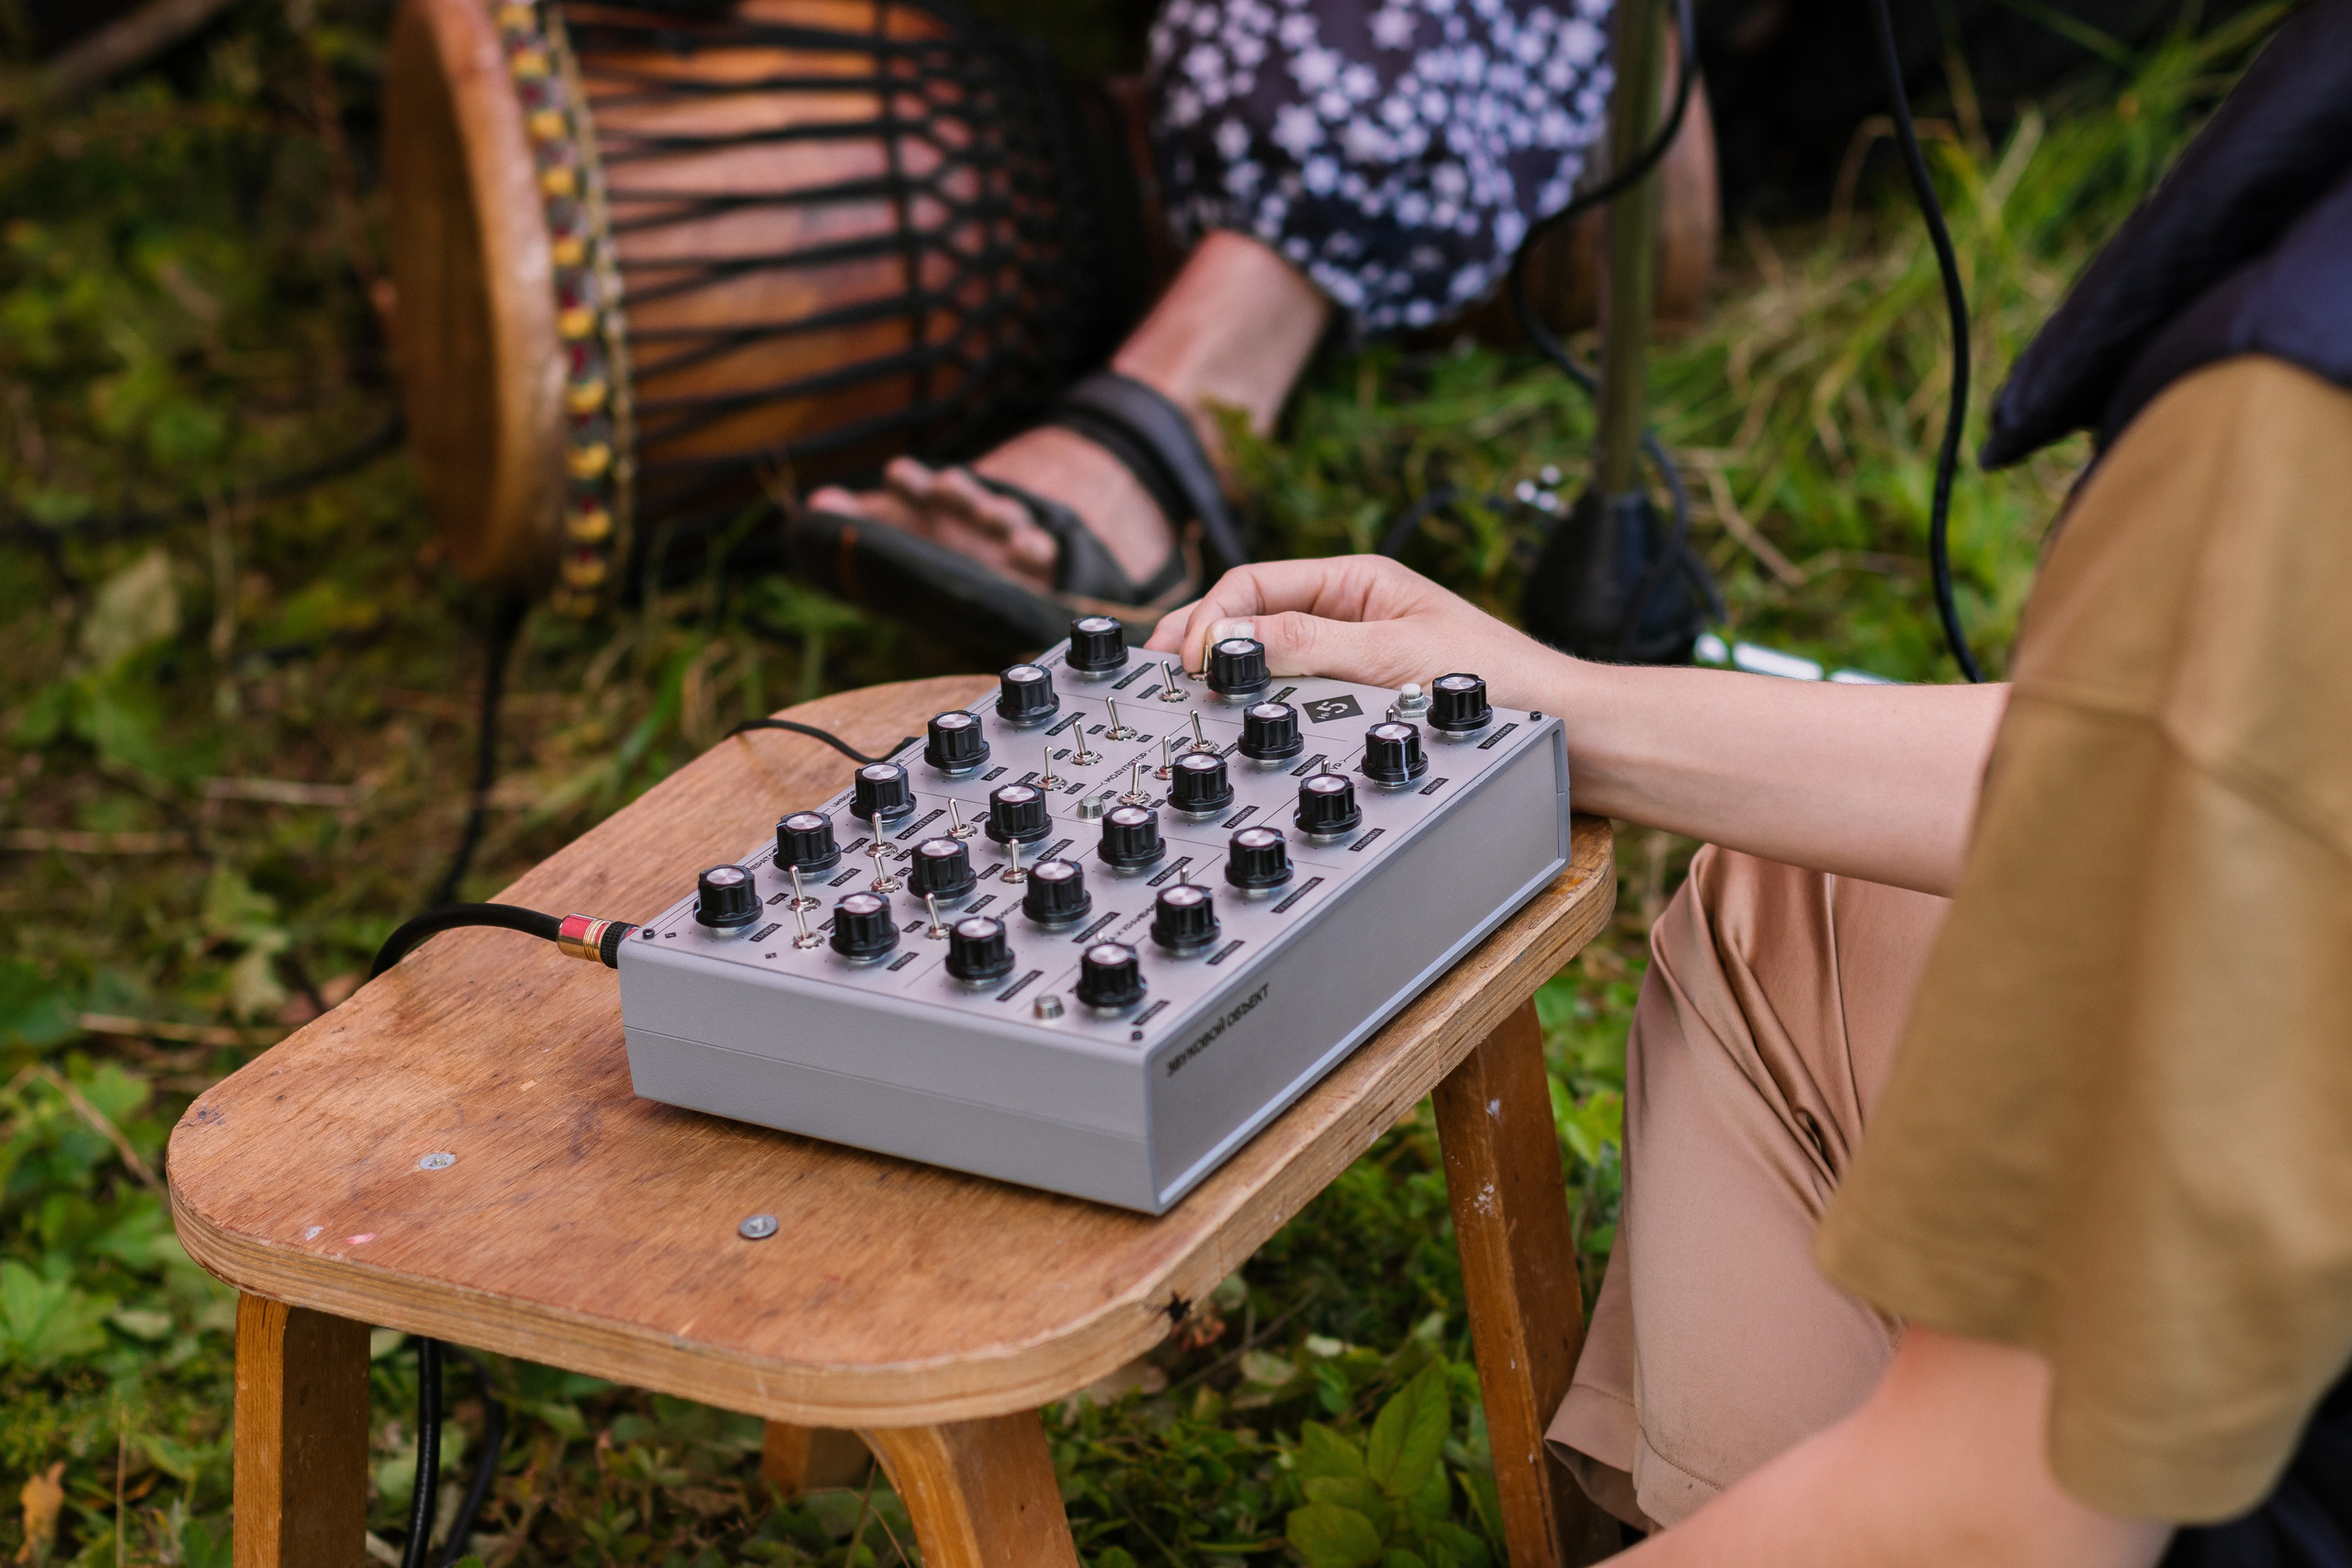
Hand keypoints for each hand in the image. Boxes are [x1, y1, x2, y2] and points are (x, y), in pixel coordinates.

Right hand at [1145, 556, 1569, 707]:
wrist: (1567, 736)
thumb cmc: (1502, 684)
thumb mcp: (1390, 658)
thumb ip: (1304, 645)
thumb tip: (1225, 638)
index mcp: (1355, 582)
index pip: (1253, 585)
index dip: (1210, 618)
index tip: (1188, 661)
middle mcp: (1349, 614)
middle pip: (1249, 620)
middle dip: (1202, 644)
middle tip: (1158, 682)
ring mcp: (1352, 657)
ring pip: (1266, 661)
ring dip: (1228, 677)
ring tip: (1188, 703)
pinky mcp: (1362, 700)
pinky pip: (1295, 696)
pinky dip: (1261, 707)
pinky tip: (1242, 725)